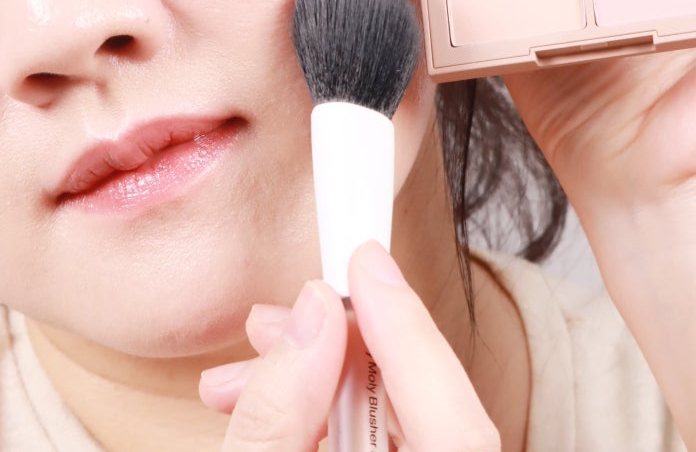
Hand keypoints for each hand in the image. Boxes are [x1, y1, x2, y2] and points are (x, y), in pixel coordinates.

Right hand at [199, 240, 499, 451]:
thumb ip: (275, 419)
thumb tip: (308, 317)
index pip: (457, 426)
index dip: (409, 334)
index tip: (365, 261)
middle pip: (422, 407)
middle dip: (343, 349)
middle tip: (277, 319)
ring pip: (394, 423)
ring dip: (319, 384)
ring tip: (239, 377)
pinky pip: (378, 444)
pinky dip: (323, 419)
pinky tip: (267, 405)